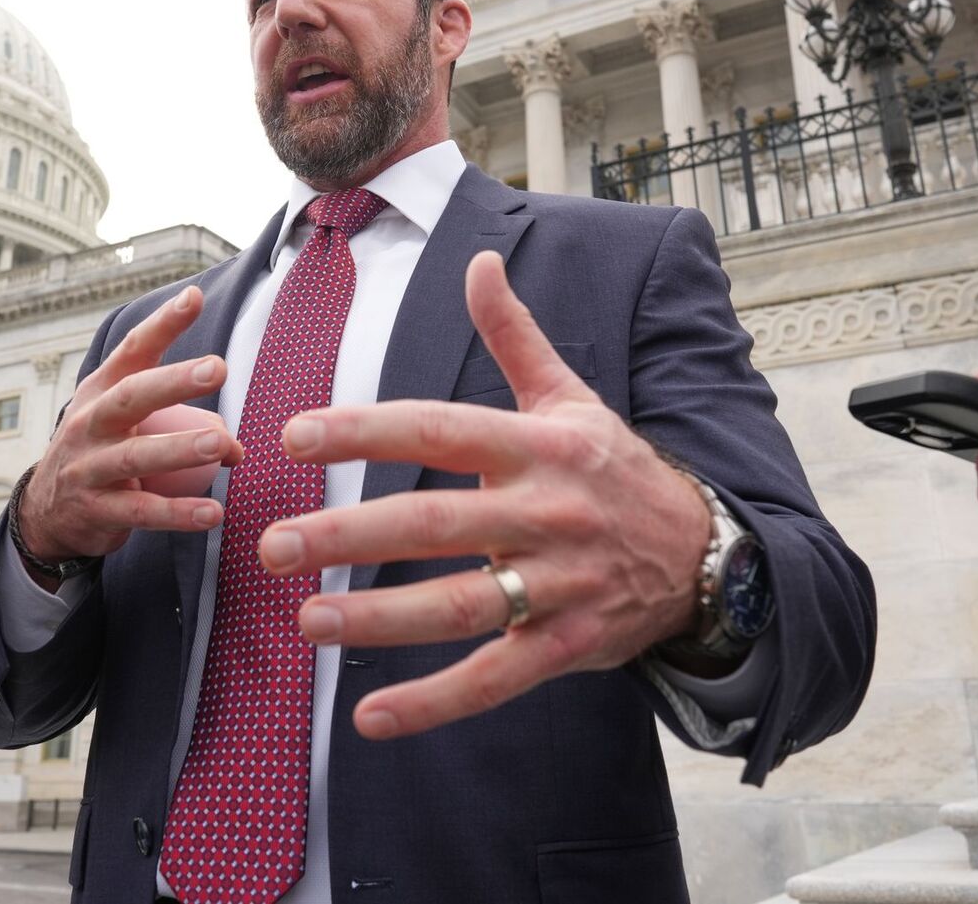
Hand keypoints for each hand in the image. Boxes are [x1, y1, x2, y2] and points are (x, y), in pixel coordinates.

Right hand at [19, 286, 242, 569]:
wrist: (48, 511)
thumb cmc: (104, 449)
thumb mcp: (130, 423)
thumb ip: (186, 423)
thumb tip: (237, 446)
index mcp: (103, 390)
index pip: (133, 349)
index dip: (163, 324)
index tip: (194, 297)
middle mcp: (91, 421)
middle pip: (132, 395)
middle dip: (174, 381)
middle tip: (218, 368)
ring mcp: (88, 466)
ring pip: (135, 455)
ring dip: (181, 449)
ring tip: (222, 444)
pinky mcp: (96, 509)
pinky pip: (141, 511)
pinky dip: (177, 513)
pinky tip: (212, 513)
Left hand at [258, 250, 710, 739]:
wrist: (703, 552)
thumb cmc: (614, 469)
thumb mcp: (571, 397)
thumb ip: (515, 332)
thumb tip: (481, 259)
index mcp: (539, 445)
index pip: (440, 428)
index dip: (366, 430)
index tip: (295, 436)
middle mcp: (547, 513)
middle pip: (435, 522)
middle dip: (349, 535)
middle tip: (274, 545)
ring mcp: (559, 585)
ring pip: (459, 606)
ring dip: (378, 619)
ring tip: (307, 620)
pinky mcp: (568, 647)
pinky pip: (496, 678)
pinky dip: (435, 704)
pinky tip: (371, 719)